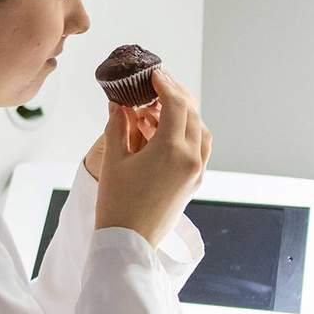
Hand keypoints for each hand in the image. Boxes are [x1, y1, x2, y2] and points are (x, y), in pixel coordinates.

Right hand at [95, 70, 212, 245]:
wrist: (129, 240)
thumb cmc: (116, 202)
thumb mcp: (113, 159)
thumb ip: (118, 126)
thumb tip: (119, 104)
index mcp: (171, 150)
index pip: (176, 104)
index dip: (164, 84)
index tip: (153, 73)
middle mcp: (191, 158)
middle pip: (192, 113)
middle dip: (175, 95)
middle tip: (156, 84)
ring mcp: (196, 171)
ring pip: (199, 129)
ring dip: (182, 113)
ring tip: (157, 107)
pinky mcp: (195, 181)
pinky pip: (198, 147)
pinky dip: (186, 132)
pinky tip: (164, 130)